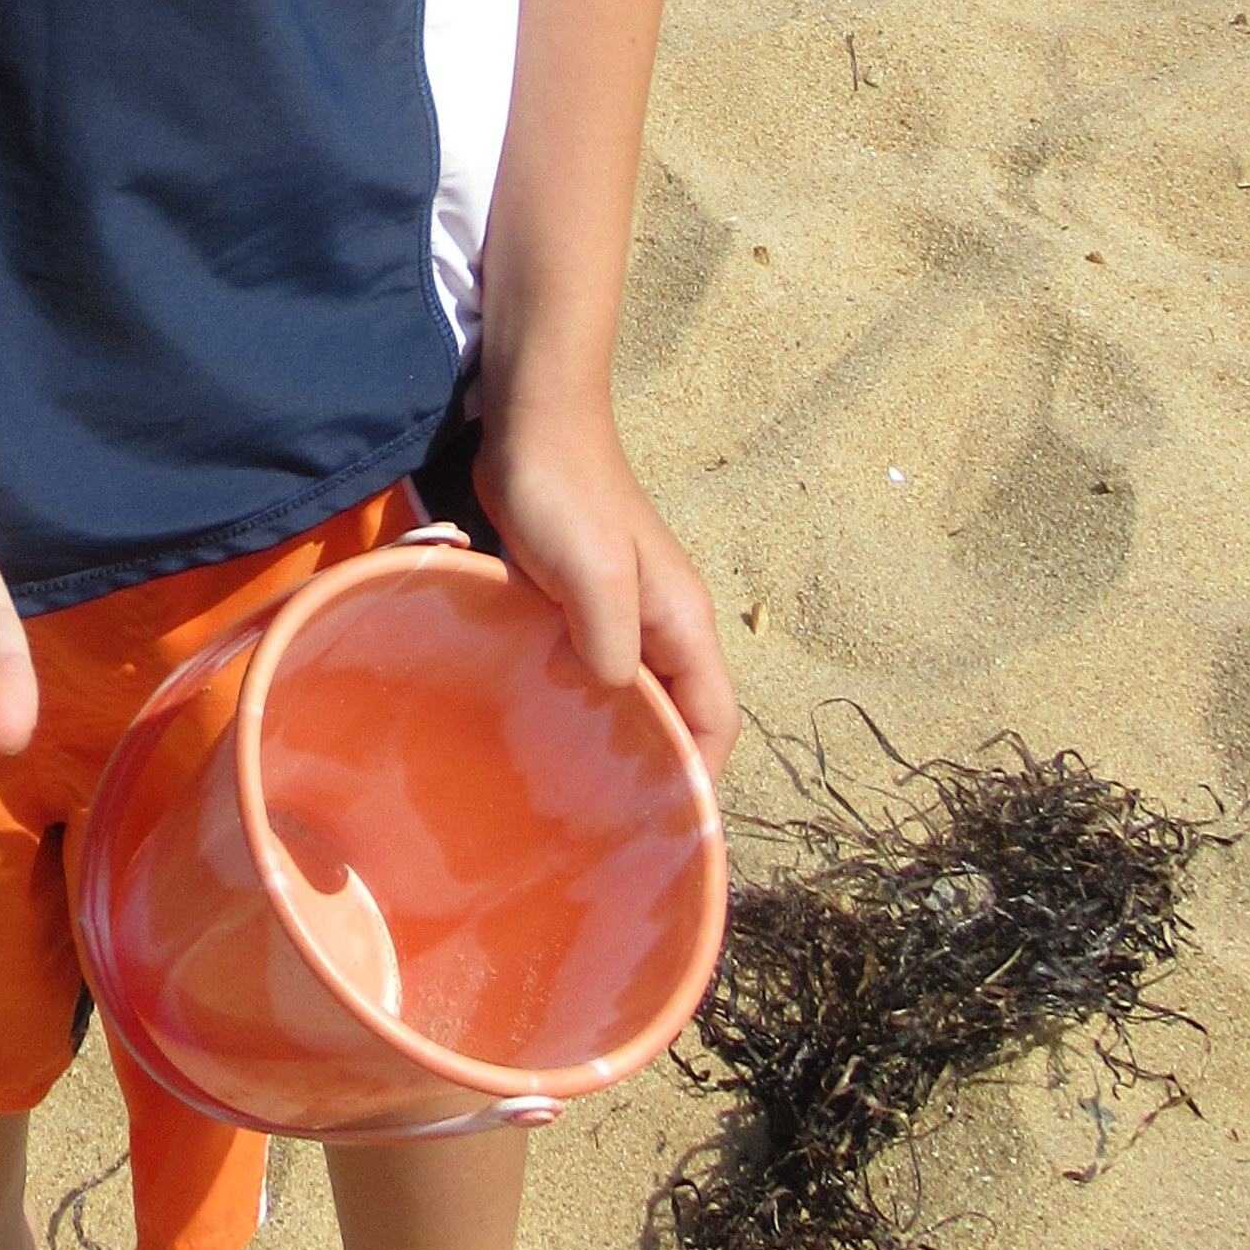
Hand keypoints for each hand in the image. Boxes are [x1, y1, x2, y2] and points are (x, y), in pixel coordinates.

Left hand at [474, 396, 737, 785]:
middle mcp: (662, 627)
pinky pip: (591, 668)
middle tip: (607, 823)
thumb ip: (612, 645)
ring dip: (610, 736)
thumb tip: (611, 698)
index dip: (702, 774)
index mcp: (683, 624)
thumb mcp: (596, 576)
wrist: (533, 425)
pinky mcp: (579, 604)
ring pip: (631, 695)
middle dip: (655, 766)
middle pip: (677, 715)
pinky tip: (537, 724)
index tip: (664, 824)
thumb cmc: (567, 497)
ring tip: (570, 789)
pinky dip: (576, 700)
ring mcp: (622, 615)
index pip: (716, 719)